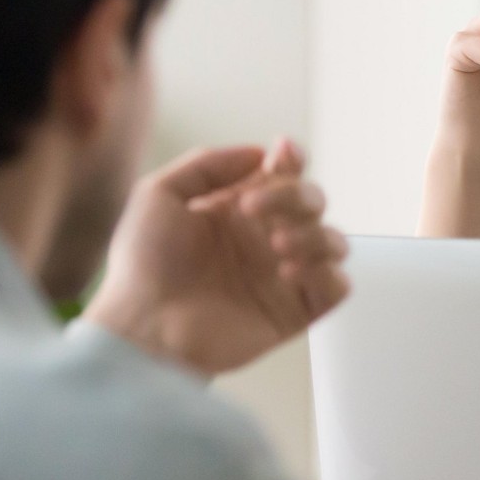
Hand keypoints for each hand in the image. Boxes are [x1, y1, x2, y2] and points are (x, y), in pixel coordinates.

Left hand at [83, 139, 349, 376]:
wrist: (144, 325)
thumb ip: (208, 163)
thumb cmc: (142, 265)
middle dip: (295, 196)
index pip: (283, 175)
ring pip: (335, 242)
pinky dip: (325, 273)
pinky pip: (337, 286)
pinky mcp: (293, 313)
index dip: (293, 159)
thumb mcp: (159, 193)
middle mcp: (265, 239)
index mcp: (237, 210)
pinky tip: (289, 272)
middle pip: (313, 202)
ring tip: (278, 245)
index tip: (284, 154)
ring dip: (316, 235)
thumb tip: (260, 153)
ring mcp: (282, 277)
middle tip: (255, 209)